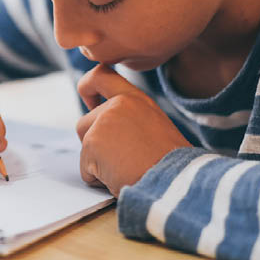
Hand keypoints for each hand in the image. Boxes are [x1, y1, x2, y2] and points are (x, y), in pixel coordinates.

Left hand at [76, 64, 191, 195]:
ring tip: (126, 169)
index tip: (88, 99)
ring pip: (84, 147)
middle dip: (94, 145)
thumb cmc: (169, 165)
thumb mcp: (154, 128)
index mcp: (135, 99)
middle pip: (84, 123)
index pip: (101, 76)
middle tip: (122, 159)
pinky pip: (85, 169)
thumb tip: (107, 132)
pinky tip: (120, 179)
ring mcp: (102, 124)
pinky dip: (99, 180)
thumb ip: (129, 120)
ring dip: (98, 164)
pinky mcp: (92, 144)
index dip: (87, 85)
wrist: (175, 183)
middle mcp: (117, 106)